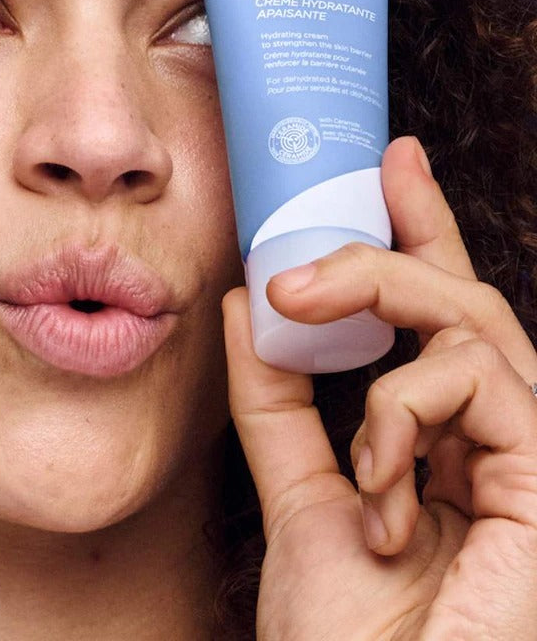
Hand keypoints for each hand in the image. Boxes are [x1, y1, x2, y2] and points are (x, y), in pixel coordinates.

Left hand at [222, 135, 536, 640]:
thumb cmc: (347, 639)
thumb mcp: (297, 495)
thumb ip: (276, 401)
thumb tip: (246, 303)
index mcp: (447, 445)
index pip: (439, 320)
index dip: (422, 233)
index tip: (393, 163)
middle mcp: (497, 444)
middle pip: (460, 303)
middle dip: (383, 252)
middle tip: (295, 269)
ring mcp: (532, 461)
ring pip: (472, 321)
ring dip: (377, 318)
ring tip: (316, 362)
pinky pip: (480, 383)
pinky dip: (402, 416)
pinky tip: (378, 492)